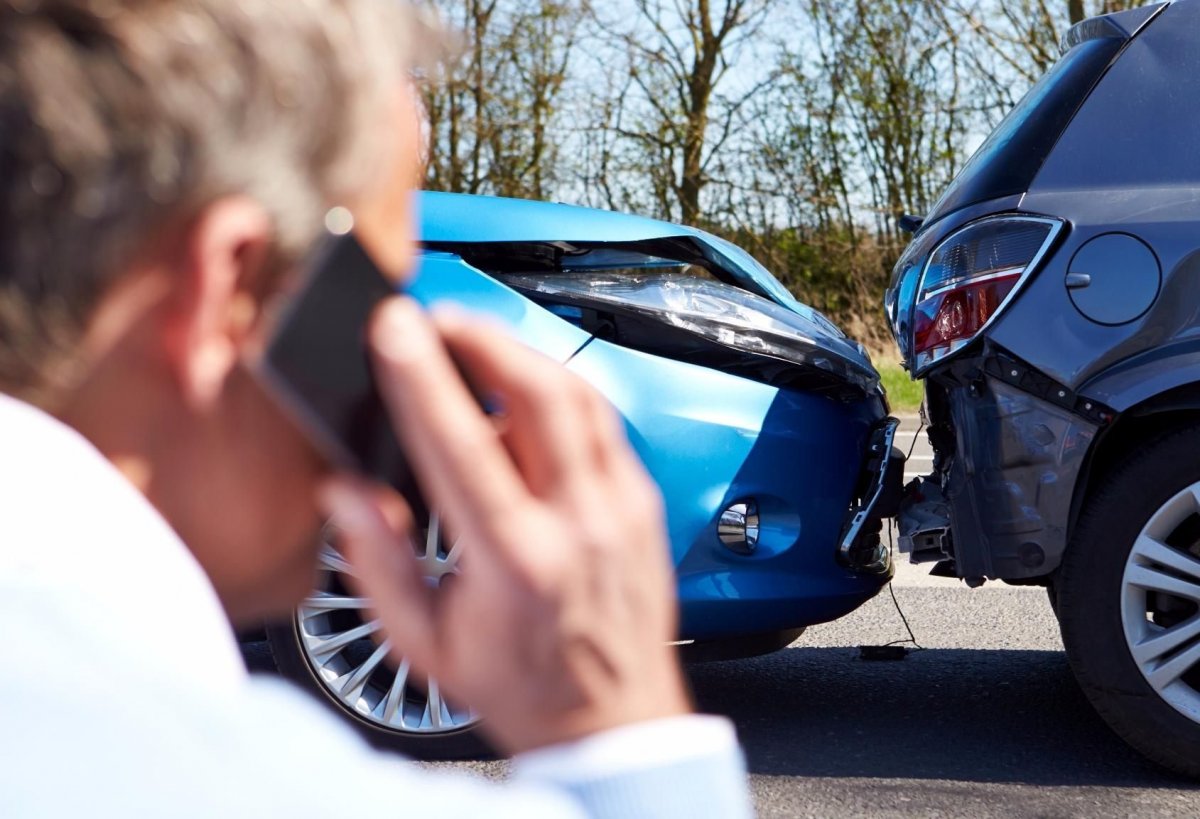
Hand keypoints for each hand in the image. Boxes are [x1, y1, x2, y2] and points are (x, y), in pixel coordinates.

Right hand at [318, 297, 691, 753]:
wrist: (613, 722)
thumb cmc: (521, 686)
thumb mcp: (426, 644)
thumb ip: (378, 563)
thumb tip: (345, 492)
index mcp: (515, 562)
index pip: (463, 444)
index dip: (422, 377)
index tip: (394, 327)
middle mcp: (579, 524)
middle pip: (539, 393)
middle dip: (482, 336)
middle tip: (437, 318)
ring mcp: (621, 508)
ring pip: (579, 395)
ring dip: (522, 354)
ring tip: (474, 342)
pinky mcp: (643, 502)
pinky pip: (603, 422)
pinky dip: (559, 392)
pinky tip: (525, 392)